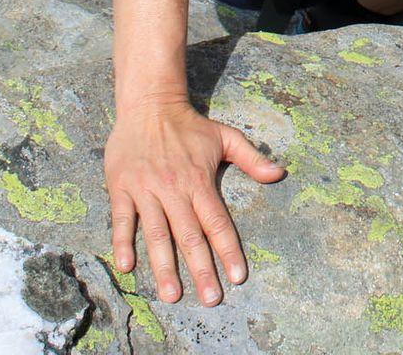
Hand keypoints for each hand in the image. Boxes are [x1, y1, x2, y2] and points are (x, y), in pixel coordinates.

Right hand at [103, 99, 285, 304]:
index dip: (228, 250)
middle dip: (201, 269)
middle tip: (210, 298)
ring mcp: (146, 189)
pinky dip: (123, 242)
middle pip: (190, 236)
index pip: (217, 222)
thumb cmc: (190, 125)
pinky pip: (123, 219)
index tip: (237, 276)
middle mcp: (174, 189)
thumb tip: (280, 174)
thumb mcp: (226, 136)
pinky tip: (128, 266)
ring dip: (164, 266)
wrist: (149, 104)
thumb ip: (252, 158)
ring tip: (171, 294)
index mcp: (200, 180)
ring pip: (156, 233)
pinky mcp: (122, 187)